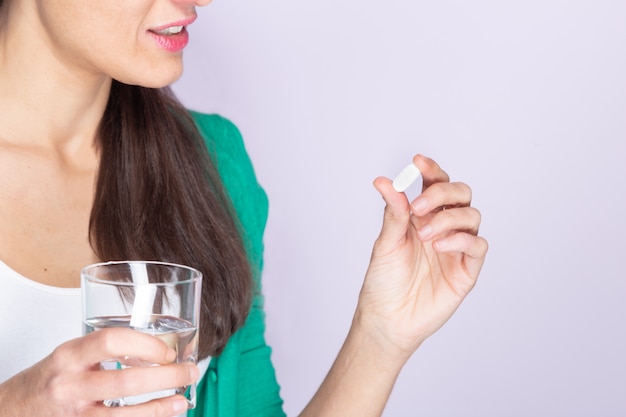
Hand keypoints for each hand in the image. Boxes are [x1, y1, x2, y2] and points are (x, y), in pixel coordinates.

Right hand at [0, 328, 197, 416]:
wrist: (12, 411)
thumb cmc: (49, 380)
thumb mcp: (72, 355)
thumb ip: (106, 351)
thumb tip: (156, 350)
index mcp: (70, 355)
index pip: (111, 341)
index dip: (146, 344)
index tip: (167, 351)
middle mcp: (70, 385)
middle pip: (125, 383)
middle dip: (165, 378)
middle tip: (188, 372)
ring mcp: (74, 414)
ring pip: (124, 416)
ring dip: (160, 409)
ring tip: (182, 402)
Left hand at [357, 154, 487, 358]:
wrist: (387, 319)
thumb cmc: (384, 281)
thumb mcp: (386, 243)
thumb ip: (393, 213)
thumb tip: (383, 181)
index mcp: (422, 217)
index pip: (435, 185)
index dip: (431, 170)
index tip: (418, 162)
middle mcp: (442, 227)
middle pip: (460, 194)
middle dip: (442, 193)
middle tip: (418, 207)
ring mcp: (456, 248)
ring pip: (472, 216)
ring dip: (449, 218)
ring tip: (425, 235)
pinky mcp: (466, 270)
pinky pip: (477, 246)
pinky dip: (461, 240)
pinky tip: (439, 246)